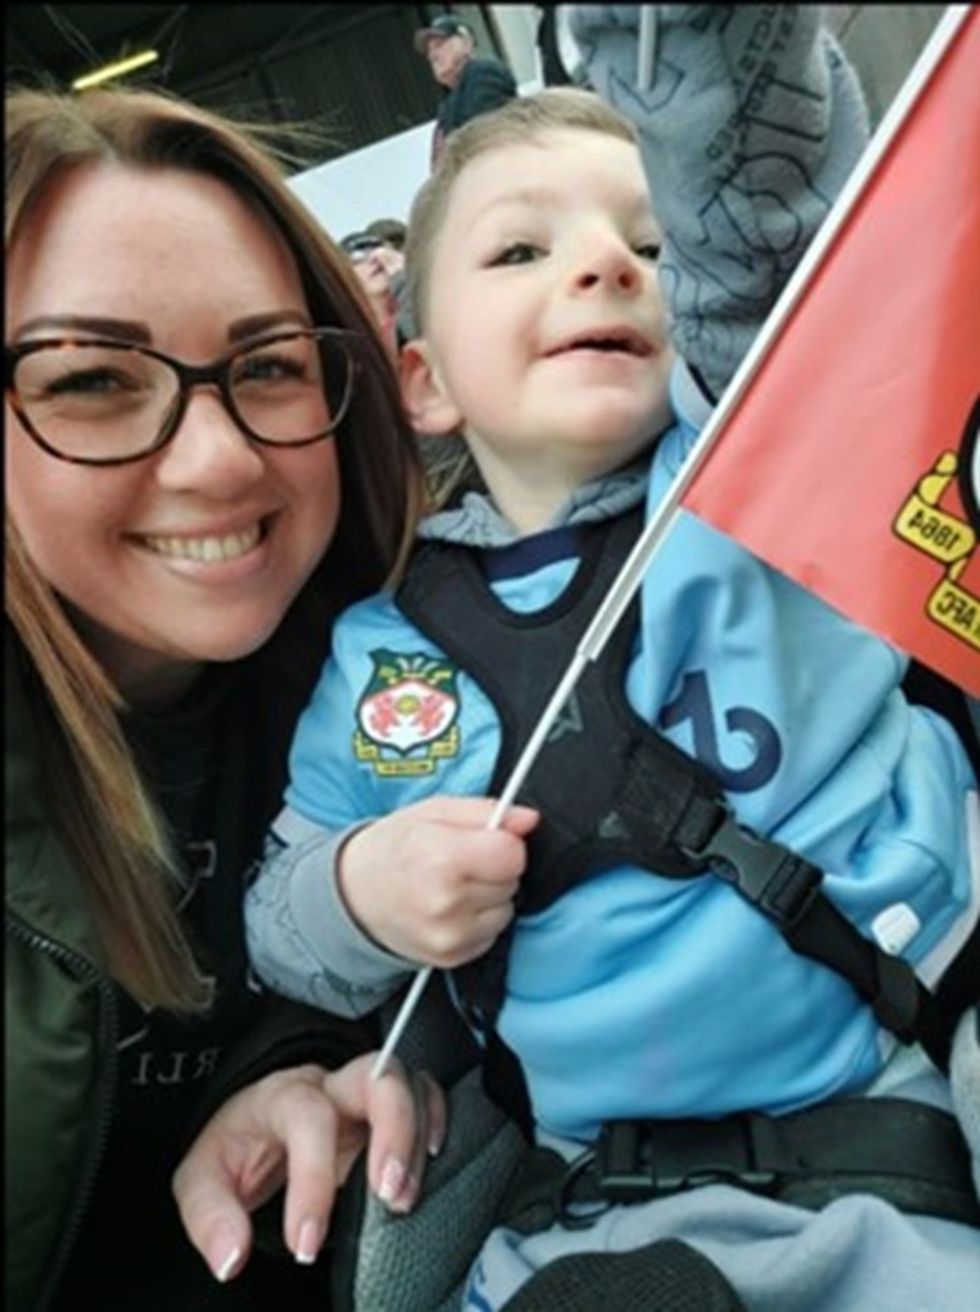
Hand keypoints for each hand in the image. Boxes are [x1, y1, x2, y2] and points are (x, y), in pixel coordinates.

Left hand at [172, 1054, 444, 1282]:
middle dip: (394, 1131)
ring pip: (410, 1085)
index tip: (305, 1246)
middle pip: (377, 1075)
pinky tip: (431, 1159)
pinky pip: (427, 1093)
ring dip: (416, 1139)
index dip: (313, 1181)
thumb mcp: (202, 1180)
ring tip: (403, 1199)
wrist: (253, 1122)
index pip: (308, 1117)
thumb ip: (210, 1217)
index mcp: (282, 1095)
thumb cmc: (234, 1148)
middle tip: (389, 1197)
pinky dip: (436, 1120)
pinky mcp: (388, 1107)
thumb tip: (232, 1257)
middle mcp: (330, 1084)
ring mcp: (364, 1091)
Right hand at [338, 797, 538, 966]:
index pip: (512, 853)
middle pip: (511, 880)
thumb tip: (527, 819)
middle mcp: (445, 902)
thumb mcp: (433, 812)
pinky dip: (479, 919)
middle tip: (459, 861)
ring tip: (452, 885)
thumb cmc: (393, 849)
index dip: (503, 841)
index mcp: (439, 858)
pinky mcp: (453, 957)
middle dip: (494, 867)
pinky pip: (493, 933)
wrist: (354, 897)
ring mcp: (449, 936)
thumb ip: (485, 812)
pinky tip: (450, 907)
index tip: (485, 839)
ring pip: (507, 908)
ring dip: (489, 895)